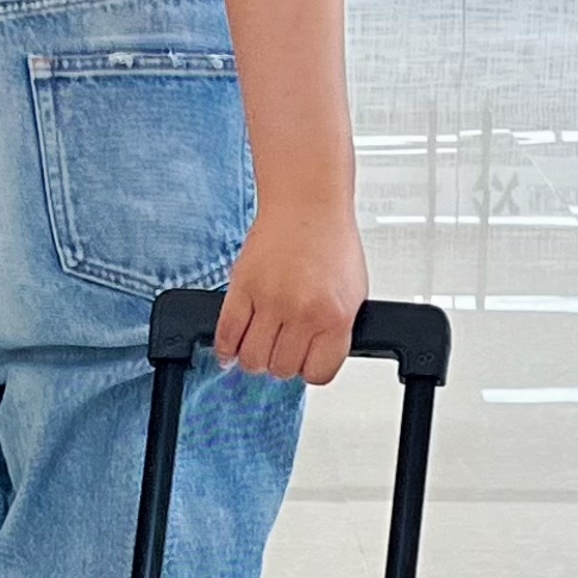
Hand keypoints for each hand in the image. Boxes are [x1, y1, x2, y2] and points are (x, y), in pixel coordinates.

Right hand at [213, 199, 365, 384]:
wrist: (307, 205)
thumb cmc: (330, 242)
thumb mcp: (352, 293)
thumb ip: (336, 330)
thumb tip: (315, 357)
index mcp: (335, 317)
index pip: (319, 373)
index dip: (310, 369)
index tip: (306, 361)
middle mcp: (303, 312)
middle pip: (282, 369)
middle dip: (281, 362)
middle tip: (281, 348)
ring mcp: (270, 301)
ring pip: (252, 359)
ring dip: (254, 359)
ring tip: (259, 346)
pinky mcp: (242, 288)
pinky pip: (226, 334)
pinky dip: (225, 349)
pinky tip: (230, 350)